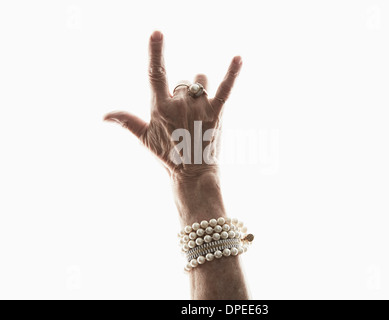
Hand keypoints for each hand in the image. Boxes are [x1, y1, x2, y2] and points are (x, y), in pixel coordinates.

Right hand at [104, 30, 242, 179]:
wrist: (193, 172)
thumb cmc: (167, 155)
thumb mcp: (144, 138)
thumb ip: (126, 121)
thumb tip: (103, 116)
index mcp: (160, 107)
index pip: (156, 74)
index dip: (156, 52)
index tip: (157, 33)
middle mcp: (181, 103)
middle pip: (182, 82)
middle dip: (181, 95)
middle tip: (184, 119)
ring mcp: (200, 107)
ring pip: (199, 81)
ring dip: (198, 90)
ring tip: (198, 112)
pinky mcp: (217, 112)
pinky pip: (225, 88)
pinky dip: (232, 72)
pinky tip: (238, 58)